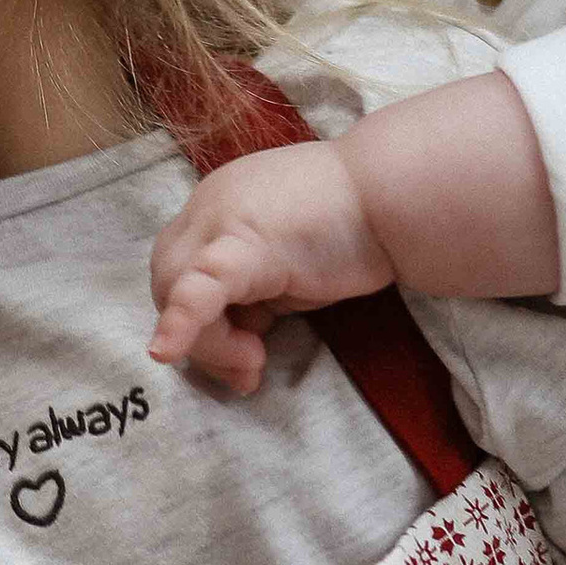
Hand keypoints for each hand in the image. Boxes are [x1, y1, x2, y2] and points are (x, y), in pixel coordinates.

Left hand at [148, 144, 382, 391]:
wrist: (398, 195)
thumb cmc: (360, 223)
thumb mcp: (292, 261)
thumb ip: (259, 288)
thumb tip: (245, 332)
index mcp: (221, 205)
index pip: (183, 267)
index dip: (197, 317)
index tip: (246, 353)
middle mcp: (210, 206)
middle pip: (167, 281)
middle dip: (200, 337)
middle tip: (247, 370)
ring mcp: (222, 221)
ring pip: (176, 291)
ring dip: (210, 343)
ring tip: (255, 363)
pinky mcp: (244, 246)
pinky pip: (199, 288)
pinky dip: (181, 322)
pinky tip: (167, 350)